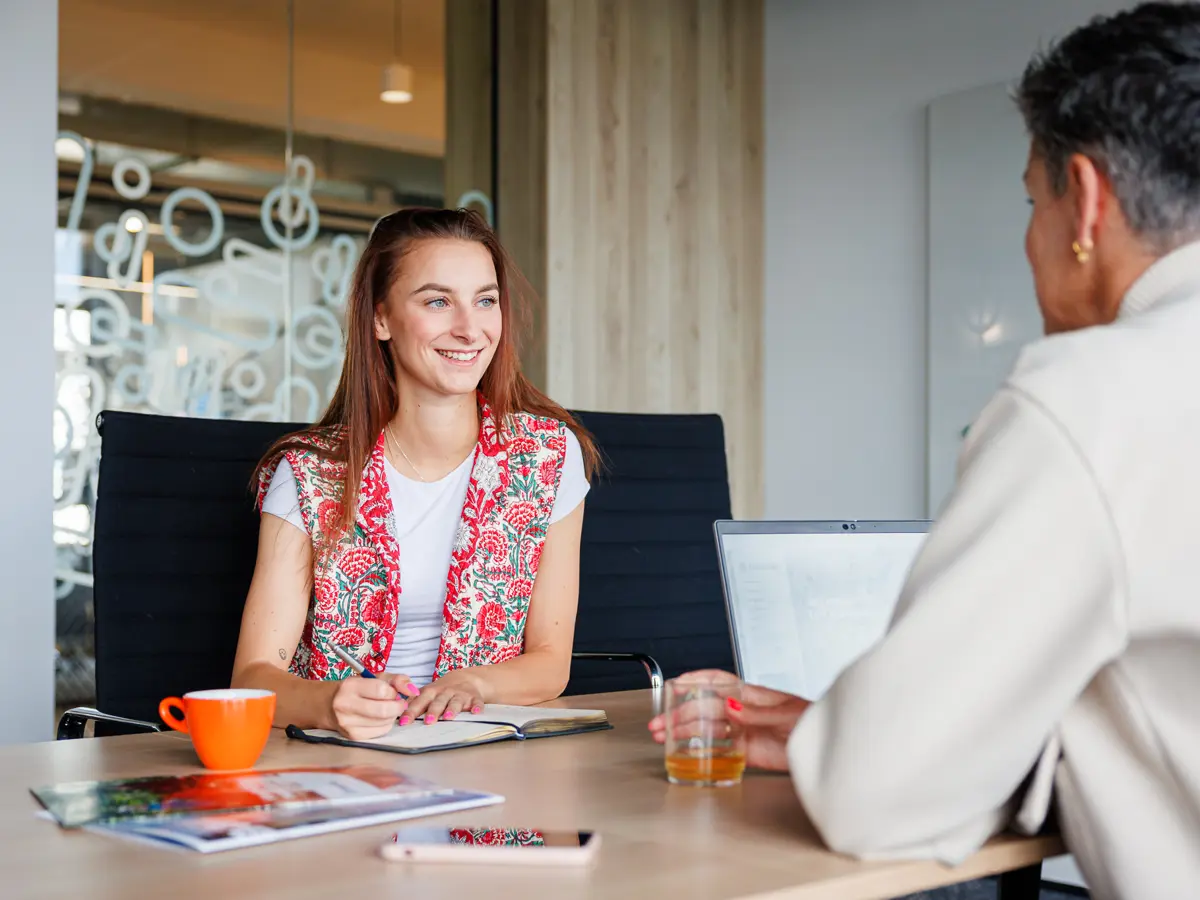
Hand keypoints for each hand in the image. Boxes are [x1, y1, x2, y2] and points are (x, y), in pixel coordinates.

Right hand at [328, 674, 417, 740]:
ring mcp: (347, 723)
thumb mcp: (374, 677)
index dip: (394, 692)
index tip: (394, 693)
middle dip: (397, 707)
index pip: (381, 690)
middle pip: (384, 710)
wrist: (329, 705)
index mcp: (350, 686)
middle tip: (399, 703)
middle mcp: (345, 705)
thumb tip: (413, 690)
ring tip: (387, 709)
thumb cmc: (357, 689)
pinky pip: (380, 732)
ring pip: (384, 722)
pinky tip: (380, 719)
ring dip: (392, 716)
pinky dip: (386, 725)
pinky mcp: (352, 736)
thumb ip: (396, 680)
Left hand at [402, 669, 486, 724]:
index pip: (419, 702)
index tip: (403, 722)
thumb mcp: (427, 693)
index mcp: (431, 692)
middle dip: (433, 711)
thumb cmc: (441, 690)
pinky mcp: (474, 698)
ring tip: (448, 717)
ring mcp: (460, 695)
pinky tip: (476, 712)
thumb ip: (414, 702)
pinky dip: (477, 707)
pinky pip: (477, 702)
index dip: (411, 712)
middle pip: (438, 702)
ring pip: (455, 702)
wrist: (466, 678)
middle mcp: (445, 692)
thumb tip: (395, 712)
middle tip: (428, 722)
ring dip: (452, 709)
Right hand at [648, 670, 810, 771]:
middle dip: (680, 713)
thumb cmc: (812, 721)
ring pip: (707, 728)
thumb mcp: (785, 714)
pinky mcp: (748, 752)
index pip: (717, 682)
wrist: (828, 748)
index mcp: (751, 695)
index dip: (695, 680)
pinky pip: (720, 750)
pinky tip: (686, 752)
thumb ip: (756, 713)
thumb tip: (729, 706)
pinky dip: (702, 750)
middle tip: (661, 723)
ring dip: (685, 731)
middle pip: (705, 708)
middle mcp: (743, 711)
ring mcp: (744, 731)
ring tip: (664, 737)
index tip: (675, 684)